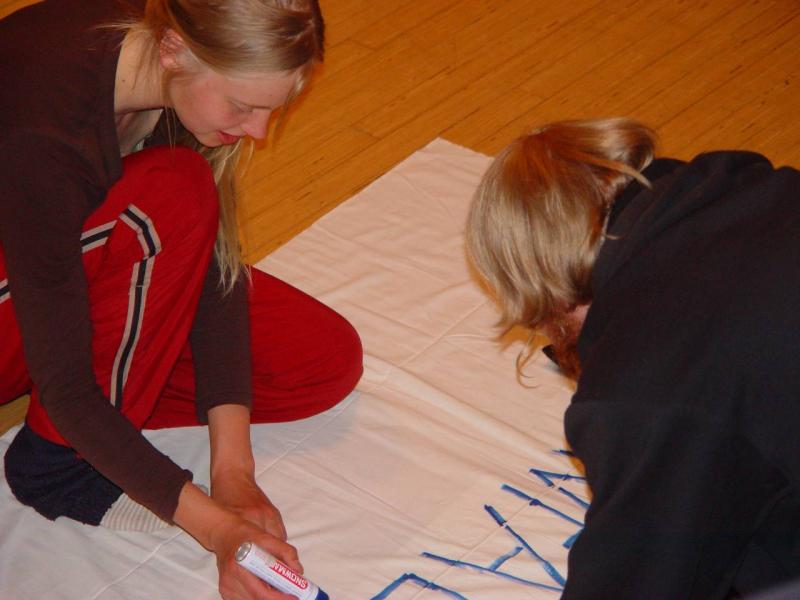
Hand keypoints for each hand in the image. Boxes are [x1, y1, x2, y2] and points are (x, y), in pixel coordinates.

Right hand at [174, 483, 303, 599]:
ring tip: (279, 587)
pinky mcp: (225, 591)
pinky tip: (266, 587)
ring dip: (267, 597)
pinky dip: (257, 596)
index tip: (294, 596)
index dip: (280, 598)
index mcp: (239, 567)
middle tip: (291, 592)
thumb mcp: (266, 536)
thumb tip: (298, 569)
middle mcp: (230, 581)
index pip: (261, 593)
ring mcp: (226, 588)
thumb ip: (285, 550)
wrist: (223, 531)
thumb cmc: (244, 532)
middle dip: (276, 598)